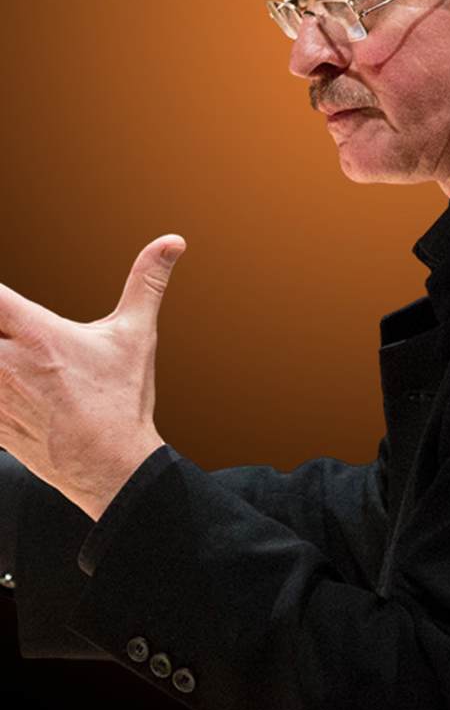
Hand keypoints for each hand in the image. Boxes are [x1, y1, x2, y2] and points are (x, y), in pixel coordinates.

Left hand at [0, 235, 185, 519]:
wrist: (110, 468)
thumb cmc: (122, 400)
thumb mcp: (136, 335)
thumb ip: (147, 282)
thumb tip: (173, 241)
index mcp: (37, 336)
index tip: (6, 302)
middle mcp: (6, 363)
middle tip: (8, 327)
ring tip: (10, 354)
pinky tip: (9, 384)